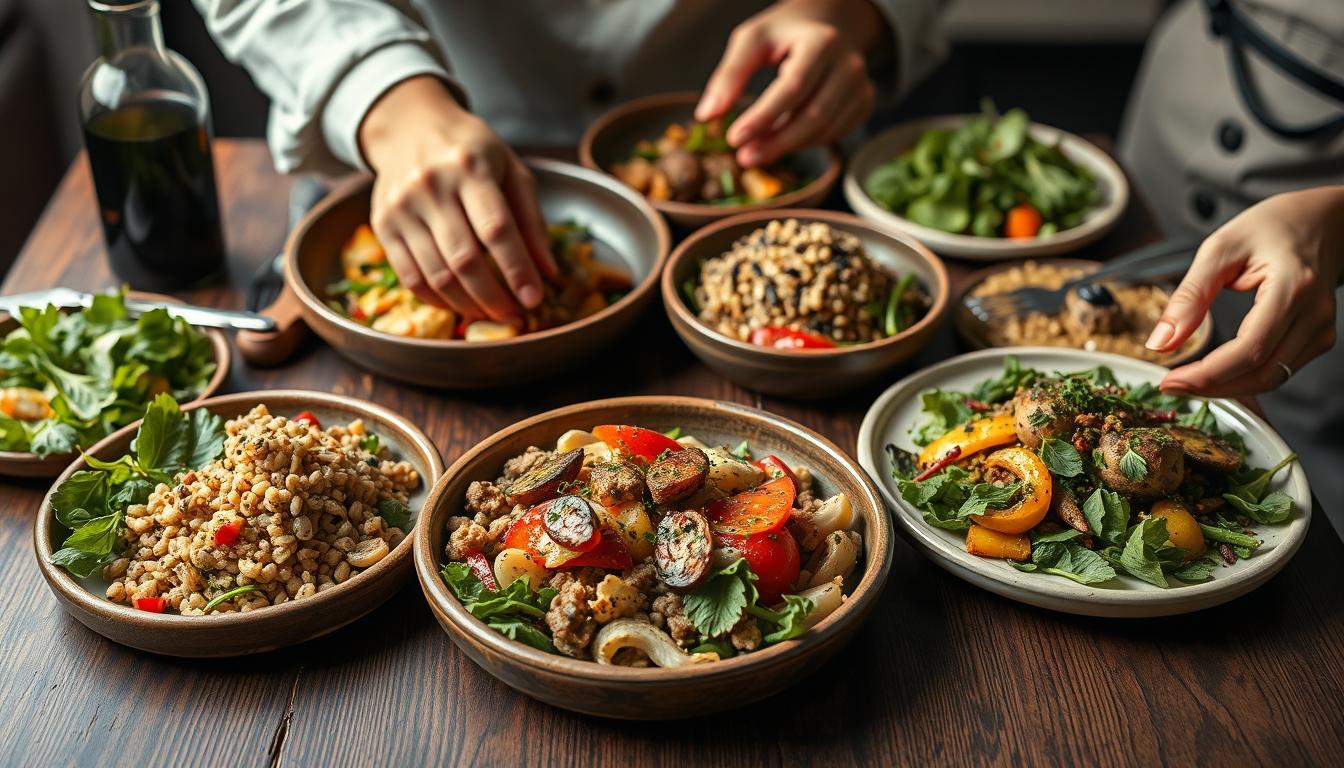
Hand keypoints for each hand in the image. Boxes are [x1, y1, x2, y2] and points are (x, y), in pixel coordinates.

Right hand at [358, 76, 556, 321]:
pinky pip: (410, 277)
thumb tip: (548, 272)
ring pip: (436, 275)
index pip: (496, 229)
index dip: (517, 270)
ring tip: (492, 315)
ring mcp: (401, 207)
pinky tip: (460, 305)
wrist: (410, 126)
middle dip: (494, 298)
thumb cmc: (471, 150)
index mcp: (470, 167)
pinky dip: (438, 301)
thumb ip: (531, 219)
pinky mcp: (381, 225)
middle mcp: (430, 186)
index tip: (535, 299)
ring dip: (468, 306)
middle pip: (465, 259)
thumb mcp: (511, 169)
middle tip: (515, 317)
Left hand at [695, 0, 881, 167]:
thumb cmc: (785, 33)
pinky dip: (804, 143)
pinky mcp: (863, 103)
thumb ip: (729, 75)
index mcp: (822, 42)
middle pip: (813, 115)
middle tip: (744, 158)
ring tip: (756, 149)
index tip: (734, 138)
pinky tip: (782, 138)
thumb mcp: (752, 40)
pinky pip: (833, 134)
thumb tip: (706, 116)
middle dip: (776, 142)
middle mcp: (850, 64)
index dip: (763, 117)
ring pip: (824, 130)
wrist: (828, 24)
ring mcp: (861, 86)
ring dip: (788, 146)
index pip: (792, 87)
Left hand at [1147, 186, 1343, 396]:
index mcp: (1292, 287)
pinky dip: (1244, 378)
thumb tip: (1161, 342)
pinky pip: (1279, 370)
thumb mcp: (1219, 250)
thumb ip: (1190, 297)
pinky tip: (1216, 371)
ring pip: (1272, 378)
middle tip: (1171, 385)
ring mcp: (1321, 329)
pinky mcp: (1318, 338)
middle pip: (1262, 373)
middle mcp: (1314, 315)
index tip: (1169, 381)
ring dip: (1227, 387)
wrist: (1321, 221)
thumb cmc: (1271, 227)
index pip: (1249, 349)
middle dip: (1212, 387)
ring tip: (1188, 379)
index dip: (1207, 374)